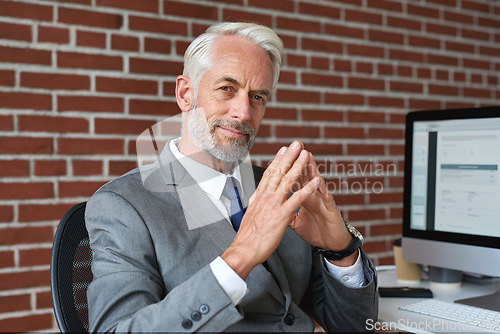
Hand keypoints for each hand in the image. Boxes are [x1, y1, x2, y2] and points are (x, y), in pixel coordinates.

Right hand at [221, 141, 320, 278]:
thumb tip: (257, 198)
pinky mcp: (281, 215)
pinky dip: (307, 189)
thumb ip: (256, 205)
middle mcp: (265, 198)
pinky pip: (296, 200)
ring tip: (306, 155)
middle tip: (297, 144)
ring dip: (298, 166)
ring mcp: (273, 205)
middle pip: (278, 172)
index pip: (269, 175)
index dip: (277, 161)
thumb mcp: (250, 215)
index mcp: (259, 198)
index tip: (283, 150)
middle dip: (288, 157)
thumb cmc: (247, 237)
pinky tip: (315, 182)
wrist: (244, 250)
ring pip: (287, 181)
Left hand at [289, 149, 356, 265]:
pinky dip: (321, 189)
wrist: (331, 244)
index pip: (293, 179)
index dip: (286, 169)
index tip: (278, 157)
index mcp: (302, 197)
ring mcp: (322, 201)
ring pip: (316, 182)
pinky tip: (318, 181)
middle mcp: (312, 196)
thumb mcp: (294, 222)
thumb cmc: (315, 231)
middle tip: (293, 147)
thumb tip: (272, 208)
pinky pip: (326, 197)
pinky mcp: (331, 209)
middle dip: (298, 161)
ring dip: (311, 169)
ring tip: (306, 156)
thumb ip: (284, 212)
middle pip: (304, 176)